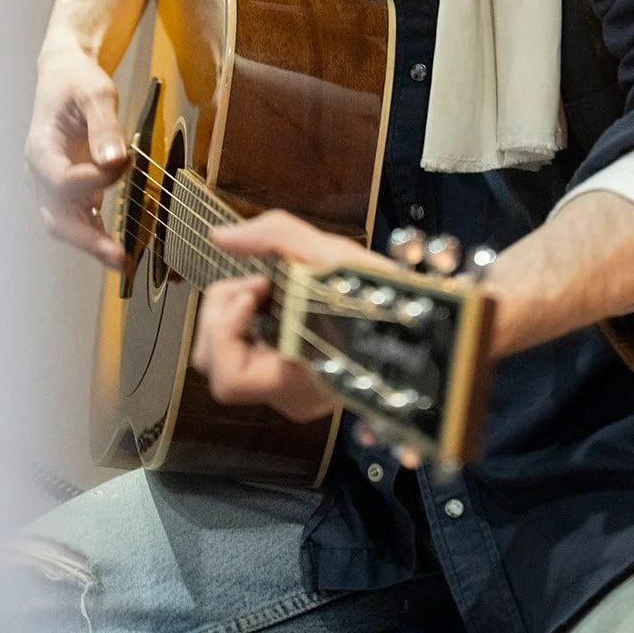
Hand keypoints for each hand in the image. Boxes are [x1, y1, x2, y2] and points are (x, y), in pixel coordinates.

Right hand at [25, 37, 128, 269]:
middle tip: (119, 258)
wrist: (63, 74)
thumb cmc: (77, 80)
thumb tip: (114, 161)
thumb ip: (105, 126)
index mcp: (41, 148)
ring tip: (122, 261)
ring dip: (92, 244)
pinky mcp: (67, 186)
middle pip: (56, 217)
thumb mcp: (95, 92)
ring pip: (64, 224)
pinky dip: (95, 232)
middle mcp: (40, 171)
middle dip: (87, 241)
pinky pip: (77, 217)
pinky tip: (118, 245)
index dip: (95, 180)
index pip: (63, 180)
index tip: (126, 161)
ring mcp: (51, 183)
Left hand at [190, 210, 390, 421]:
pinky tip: (275, 300)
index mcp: (297, 381)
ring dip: (231, 315)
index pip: (229, 378)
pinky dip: (249, 322)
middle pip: (214, 365)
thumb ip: (271, 235)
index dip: (227, 328)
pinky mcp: (292, 380)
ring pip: (225, 360)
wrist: (419, 319)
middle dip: (221, 313)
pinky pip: (247, 354)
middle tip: (257, 281)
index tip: (259, 284)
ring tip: (265, 287)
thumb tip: (219, 236)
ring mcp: (290, 393)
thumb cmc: (378, 288)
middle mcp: (289, 398)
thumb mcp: (329, 250)